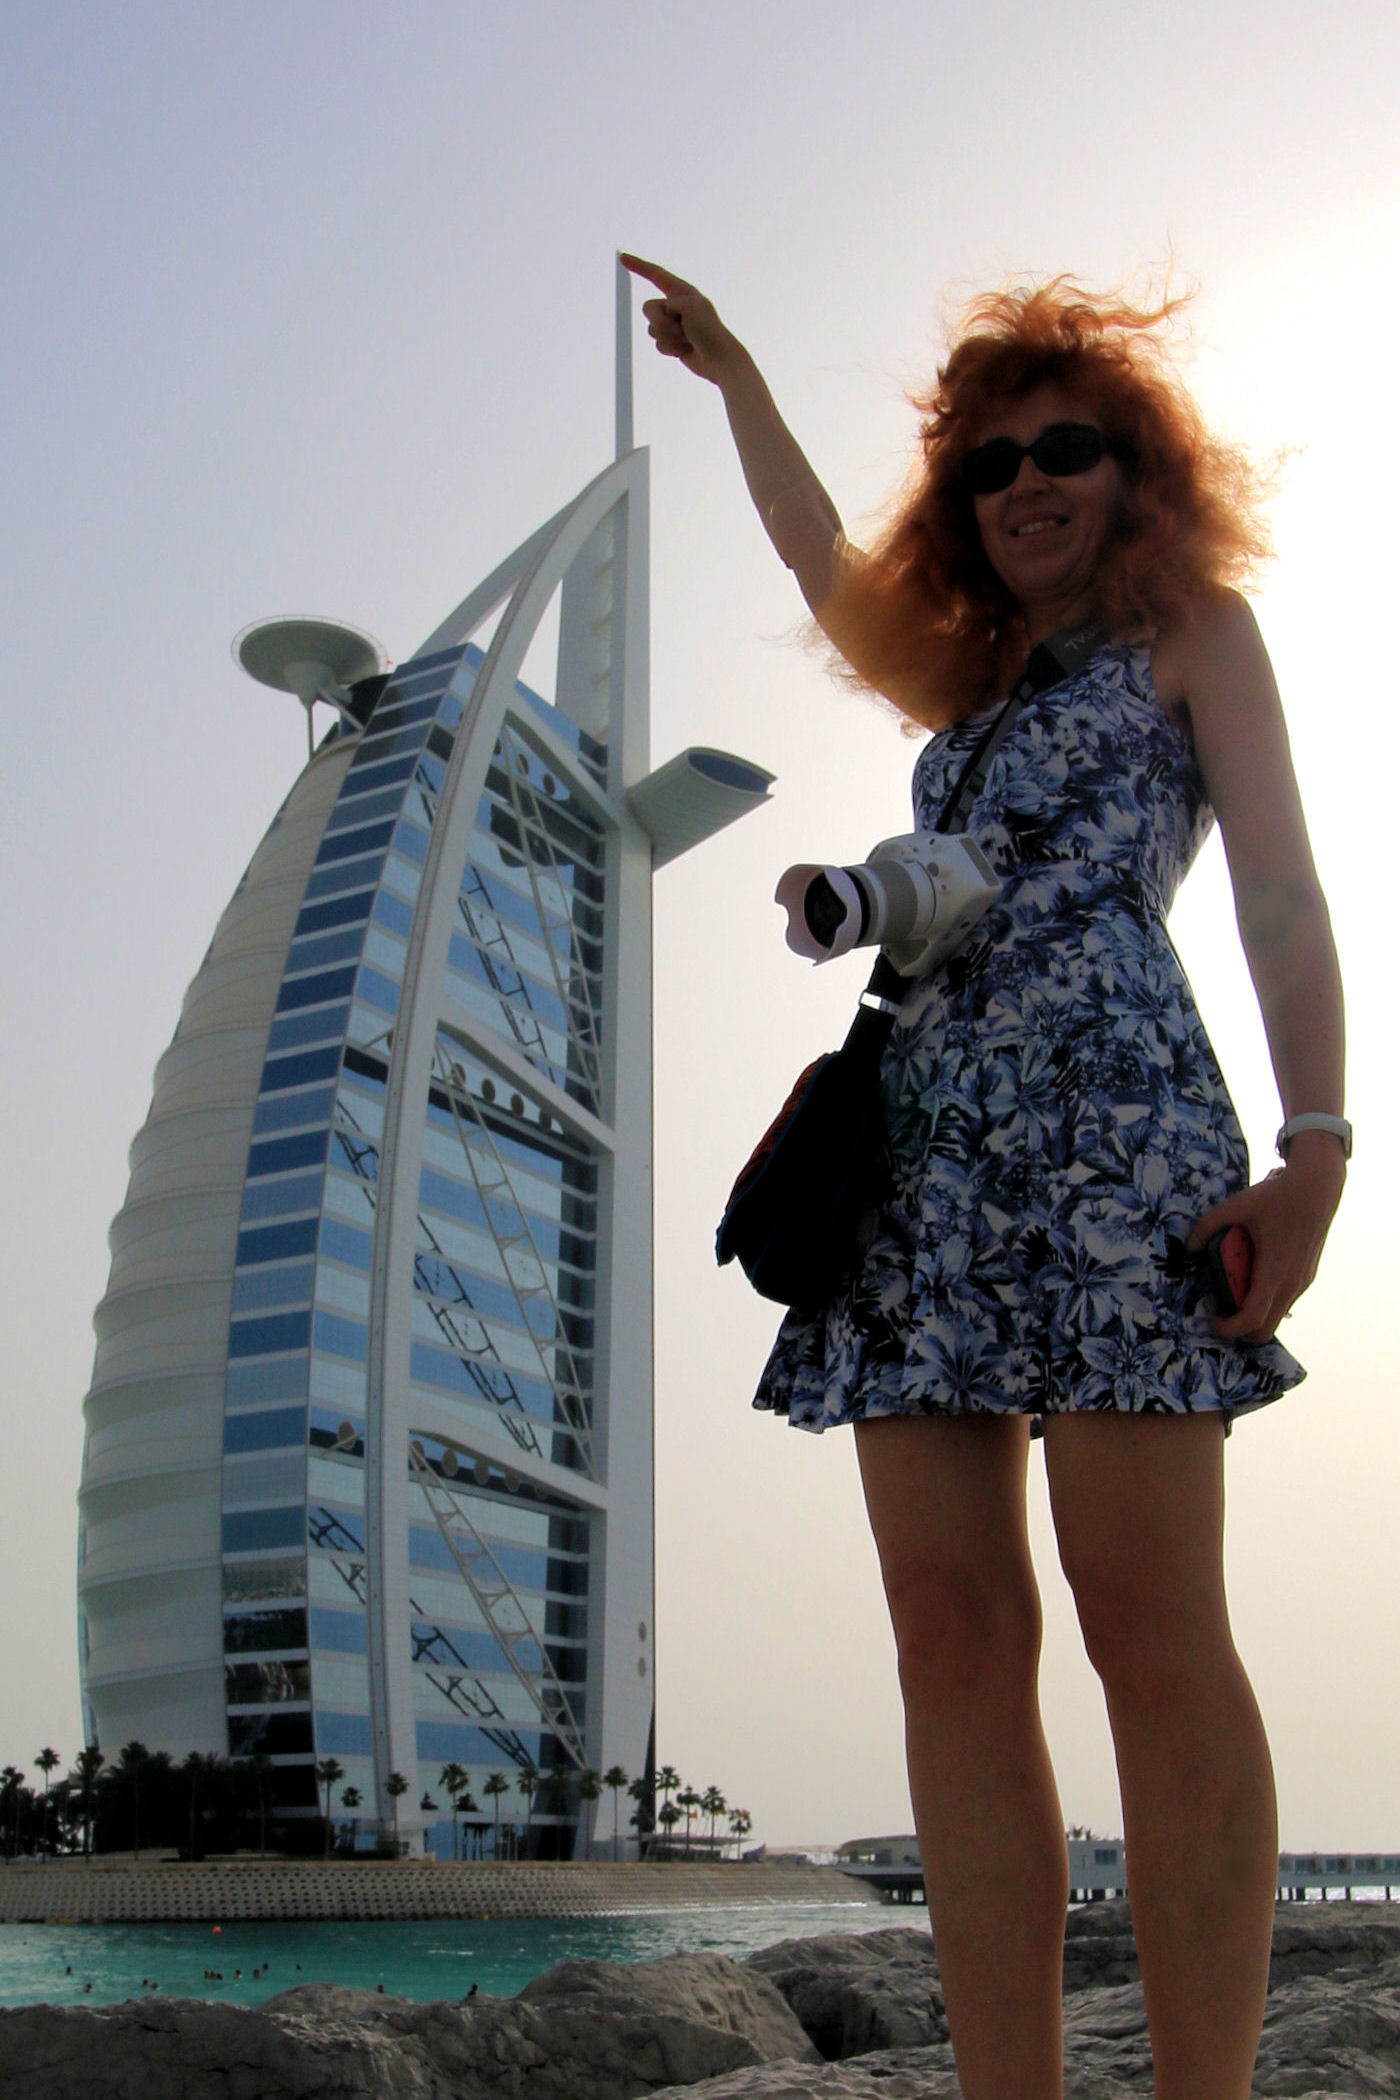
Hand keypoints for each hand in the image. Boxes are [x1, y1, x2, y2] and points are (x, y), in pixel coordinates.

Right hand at [620, 255, 746, 386]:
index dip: (638, 266)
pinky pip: (658, 345)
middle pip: (648, 309)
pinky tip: (686, 350)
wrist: (719, 358)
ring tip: (688, 339)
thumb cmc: (708, 330)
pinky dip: (671, 349)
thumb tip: (660, 318)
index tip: (623, 258)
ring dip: (669, 338)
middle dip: (661, 322)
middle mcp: (675, 306)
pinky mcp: (672, 342)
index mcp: (681, 291)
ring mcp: (672, 325)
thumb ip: (669, 304)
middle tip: (682, 328)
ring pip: (651, 330)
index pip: (656, 274)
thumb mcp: (689, 306)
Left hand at [1187, 1137, 1345, 1342]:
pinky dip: (1267, 1299)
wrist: (1317, 1188)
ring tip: (1233, 1289)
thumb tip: (1189, 1246)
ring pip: (1277, 1316)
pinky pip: (1285, 1301)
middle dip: (1239, 1330)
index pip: (1253, 1319)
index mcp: (1273, 1272)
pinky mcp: (1307, 1276)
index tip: (1211, 1318)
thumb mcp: (1236, 1206)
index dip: (1228, 1328)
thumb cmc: (1277, 1197)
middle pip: (1265, 1331)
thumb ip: (1208, 1226)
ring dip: (1254, 1313)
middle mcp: (1291, 1284)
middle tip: (1219, 1312)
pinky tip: (1252, 1275)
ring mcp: (1302, 1282)